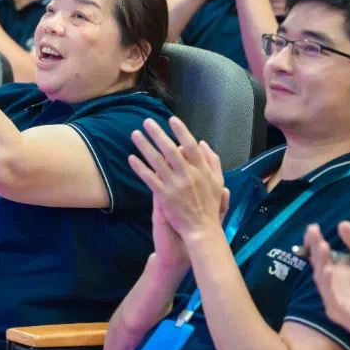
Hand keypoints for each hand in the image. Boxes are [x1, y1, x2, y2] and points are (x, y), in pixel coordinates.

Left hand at [128, 116, 224, 241]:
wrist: (201, 229)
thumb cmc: (210, 205)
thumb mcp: (218, 181)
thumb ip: (212, 161)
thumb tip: (203, 143)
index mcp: (202, 170)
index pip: (190, 146)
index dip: (181, 131)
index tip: (171, 119)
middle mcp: (187, 175)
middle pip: (170, 149)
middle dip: (158, 133)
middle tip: (146, 121)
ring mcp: (174, 185)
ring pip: (156, 161)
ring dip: (144, 146)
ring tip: (135, 134)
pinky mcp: (163, 196)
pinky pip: (149, 178)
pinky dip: (140, 167)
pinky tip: (131, 158)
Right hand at [308, 221, 349, 348]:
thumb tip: (342, 223)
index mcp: (339, 275)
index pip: (322, 256)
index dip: (315, 242)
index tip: (313, 227)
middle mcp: (332, 286)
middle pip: (319, 264)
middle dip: (314, 247)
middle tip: (312, 230)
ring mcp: (333, 299)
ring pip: (321, 278)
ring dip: (320, 262)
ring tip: (321, 245)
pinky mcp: (339, 312)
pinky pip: (329, 295)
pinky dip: (327, 282)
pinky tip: (329, 269)